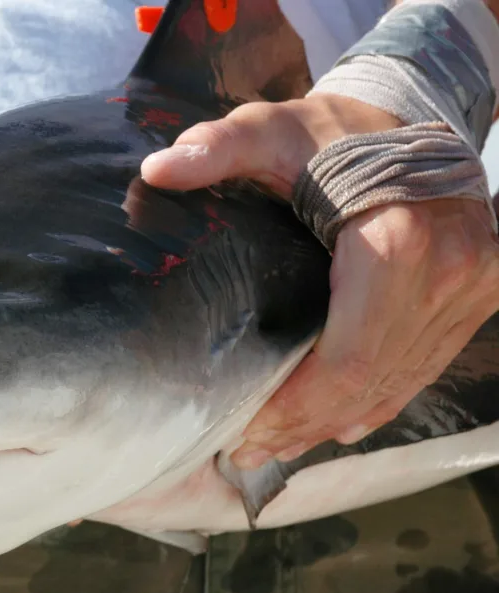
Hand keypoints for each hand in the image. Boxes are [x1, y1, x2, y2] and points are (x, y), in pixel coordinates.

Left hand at [140, 95, 498, 468]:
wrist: (412, 112)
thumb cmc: (328, 132)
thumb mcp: (269, 128)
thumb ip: (217, 149)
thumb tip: (156, 171)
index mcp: (397, 240)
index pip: (348, 356)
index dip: (297, 406)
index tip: (245, 430)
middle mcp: (449, 271)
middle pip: (372, 379)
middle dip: (306, 425)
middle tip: (249, 451)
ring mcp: (472, 288)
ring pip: (401, 381)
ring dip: (337, 421)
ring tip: (278, 447)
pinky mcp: (478, 295)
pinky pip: (426, 365)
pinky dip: (380, 400)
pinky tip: (338, 425)